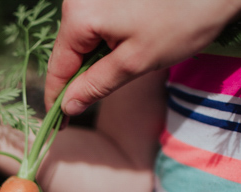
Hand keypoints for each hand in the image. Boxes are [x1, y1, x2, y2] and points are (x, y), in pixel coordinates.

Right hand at [44, 0, 240, 115]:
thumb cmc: (183, 21)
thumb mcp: (135, 63)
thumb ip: (96, 86)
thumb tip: (68, 106)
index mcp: (79, 15)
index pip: (57, 67)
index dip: (57, 99)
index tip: (58, 126)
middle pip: (68, 52)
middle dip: (76, 80)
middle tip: (84, 111)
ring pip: (82, 40)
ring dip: (93, 63)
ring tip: (117, 76)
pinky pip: (95, 26)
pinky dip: (104, 46)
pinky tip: (126, 52)